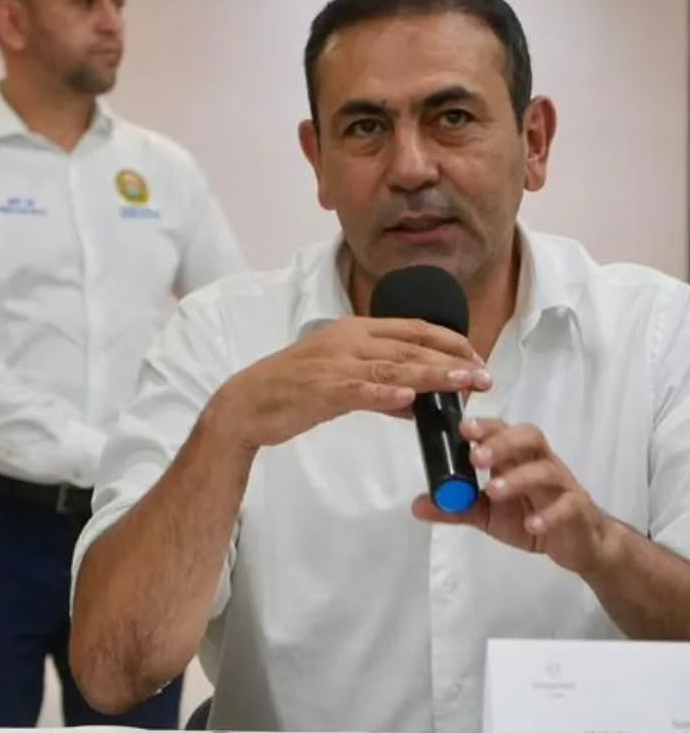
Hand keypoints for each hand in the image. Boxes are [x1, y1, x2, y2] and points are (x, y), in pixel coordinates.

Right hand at [213, 317, 490, 453]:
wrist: (247, 403)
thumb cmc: (292, 391)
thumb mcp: (340, 382)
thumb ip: (379, 389)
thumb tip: (416, 403)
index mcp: (354, 331)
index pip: (413, 329)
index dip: (450, 341)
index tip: (476, 358)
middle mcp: (348, 341)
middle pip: (411, 347)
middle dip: (452, 361)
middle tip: (485, 376)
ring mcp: (335, 365)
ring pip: (394, 368)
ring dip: (433, 376)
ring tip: (465, 384)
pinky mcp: (322, 390)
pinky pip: (359, 391)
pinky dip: (385, 396)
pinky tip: (409, 402)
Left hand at [411, 417, 613, 575]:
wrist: (578, 544)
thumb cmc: (531, 516)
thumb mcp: (487, 514)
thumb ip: (456, 507)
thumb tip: (417, 505)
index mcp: (517, 458)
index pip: (503, 431)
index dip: (485, 426)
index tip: (462, 428)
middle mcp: (541, 463)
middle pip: (529, 438)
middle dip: (502, 443)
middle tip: (476, 457)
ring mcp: (562, 486)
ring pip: (547, 470)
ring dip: (519, 478)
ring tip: (493, 490)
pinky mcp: (578, 510)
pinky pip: (568, 506)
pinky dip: (549, 514)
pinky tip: (531, 524)